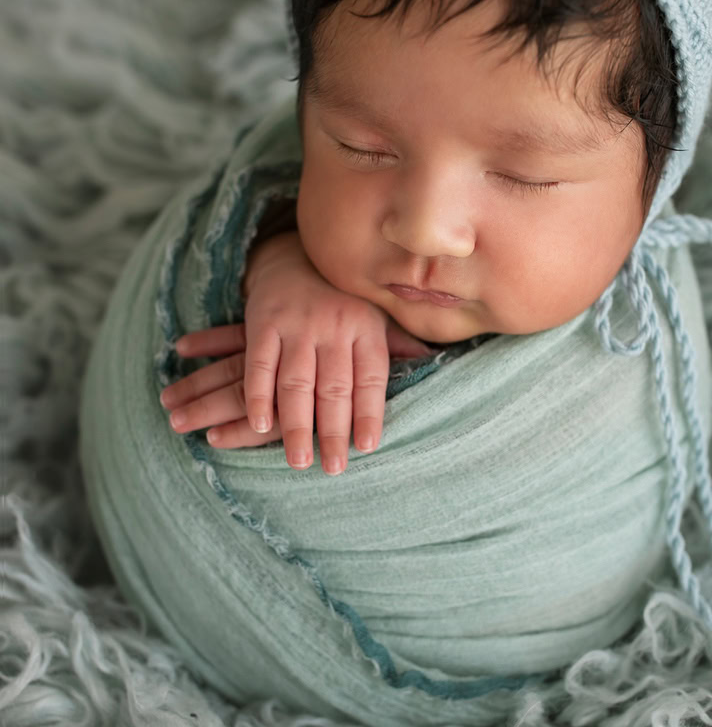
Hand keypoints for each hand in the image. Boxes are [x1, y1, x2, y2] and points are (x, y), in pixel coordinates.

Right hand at [158, 319, 431, 455]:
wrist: (292, 258)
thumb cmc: (341, 300)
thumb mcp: (375, 315)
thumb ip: (399, 345)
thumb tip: (438, 367)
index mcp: (366, 327)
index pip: (371, 378)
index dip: (369, 413)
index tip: (367, 447)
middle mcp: (334, 326)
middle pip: (334, 387)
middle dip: (333, 430)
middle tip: (333, 468)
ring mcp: (297, 325)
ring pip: (296, 382)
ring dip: (296, 424)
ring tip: (298, 460)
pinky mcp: (263, 323)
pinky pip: (259, 366)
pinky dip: (258, 397)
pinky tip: (261, 426)